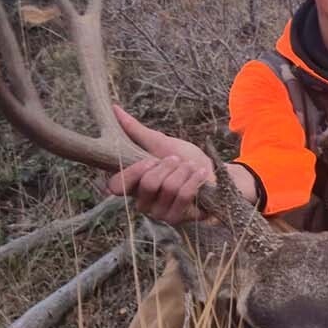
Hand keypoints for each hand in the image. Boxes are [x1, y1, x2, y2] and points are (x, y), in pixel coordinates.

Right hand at [103, 105, 212, 224]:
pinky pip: (183, 196)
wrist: (212, 174)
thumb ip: (136, 131)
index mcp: (133, 184)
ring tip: (190, 166)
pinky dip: (193, 180)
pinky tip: (200, 175)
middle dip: (167, 166)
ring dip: (183, 171)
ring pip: (167, 188)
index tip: (150, 159)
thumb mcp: (160, 143)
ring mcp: (158, 213)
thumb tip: (115, 109)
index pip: (115, 186)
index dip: (132, 172)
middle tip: (177, 160)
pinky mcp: (177, 219)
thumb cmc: (183, 159)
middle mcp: (141, 202)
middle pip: (147, 184)